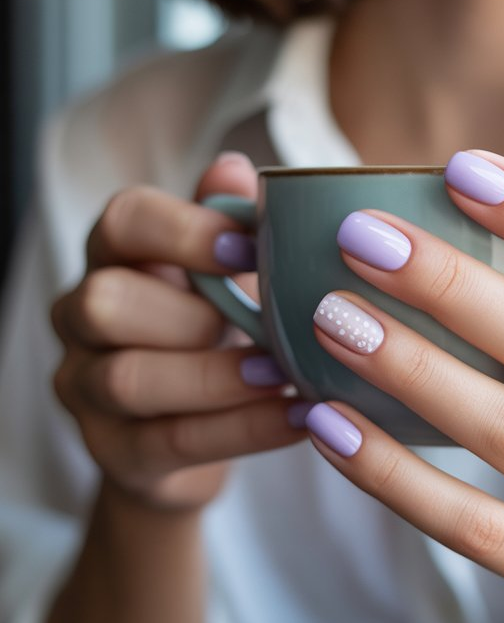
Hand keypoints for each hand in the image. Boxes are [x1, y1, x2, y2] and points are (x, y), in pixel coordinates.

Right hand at [51, 153, 309, 512]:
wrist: (198, 432)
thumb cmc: (217, 328)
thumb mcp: (226, 274)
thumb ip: (230, 223)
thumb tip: (240, 170)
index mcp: (117, 256)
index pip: (123, 222)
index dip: (184, 230)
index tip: (251, 246)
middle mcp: (83, 317)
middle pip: (103, 302)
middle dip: (191, 315)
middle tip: (267, 326)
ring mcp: (87, 388)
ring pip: (129, 379)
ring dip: (219, 377)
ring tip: (289, 374)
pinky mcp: (114, 452)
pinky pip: (171, 441)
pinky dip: (243, 429)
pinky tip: (301, 416)